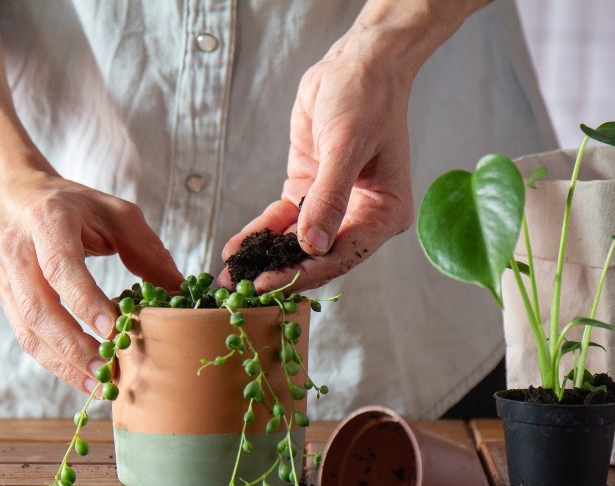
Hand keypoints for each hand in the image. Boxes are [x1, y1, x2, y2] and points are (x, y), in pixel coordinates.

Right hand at [0, 169, 182, 393]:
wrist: (8, 195)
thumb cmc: (69, 204)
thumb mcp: (112, 212)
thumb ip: (145, 248)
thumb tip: (178, 290)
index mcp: (47, 222)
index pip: (61, 267)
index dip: (85, 300)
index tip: (112, 328)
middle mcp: (18, 252)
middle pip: (38, 308)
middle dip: (73, 345)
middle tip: (107, 369)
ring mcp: (5, 279)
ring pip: (27, 330)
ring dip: (62, 363)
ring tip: (97, 383)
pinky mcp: (3, 299)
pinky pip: (25, 337)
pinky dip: (53, 362)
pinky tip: (80, 376)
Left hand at [220, 37, 414, 291]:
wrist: (355, 66)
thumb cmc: (365, 100)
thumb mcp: (347, 145)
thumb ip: (329, 198)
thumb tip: (312, 246)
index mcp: (384, 213)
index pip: (342, 254)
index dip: (303, 271)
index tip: (268, 283)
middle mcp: (360, 217)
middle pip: (317, 257)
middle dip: (279, 272)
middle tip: (240, 291)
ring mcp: (332, 208)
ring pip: (296, 243)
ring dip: (264, 258)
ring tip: (230, 277)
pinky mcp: (307, 194)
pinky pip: (282, 221)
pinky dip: (260, 233)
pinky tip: (236, 248)